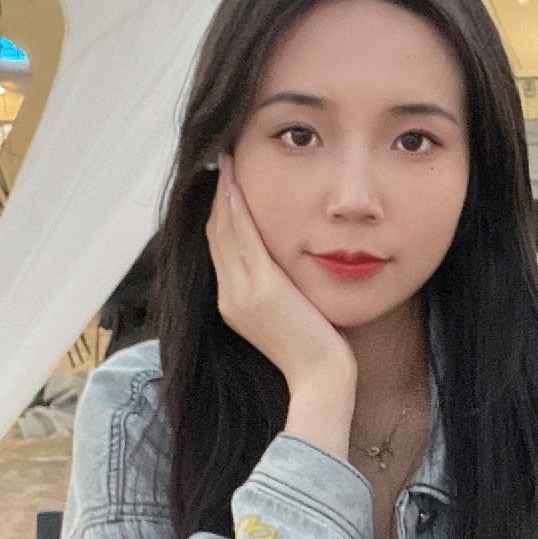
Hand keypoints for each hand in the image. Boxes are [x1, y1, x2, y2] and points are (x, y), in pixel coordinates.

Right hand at [206, 157, 356, 457]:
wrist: (322, 380)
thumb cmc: (318, 350)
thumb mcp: (292, 314)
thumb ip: (280, 290)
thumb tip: (286, 269)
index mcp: (233, 304)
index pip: (220, 247)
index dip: (219, 211)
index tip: (224, 181)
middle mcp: (229, 296)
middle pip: (215, 233)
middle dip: (215, 194)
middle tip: (219, 158)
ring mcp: (241, 293)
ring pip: (223, 230)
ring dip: (222, 192)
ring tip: (224, 159)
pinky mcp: (260, 289)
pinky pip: (241, 237)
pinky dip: (235, 206)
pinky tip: (235, 181)